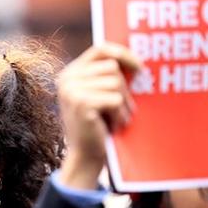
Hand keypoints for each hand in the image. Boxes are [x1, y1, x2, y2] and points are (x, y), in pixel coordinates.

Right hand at [55, 43, 140, 189]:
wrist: (86, 157)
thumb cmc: (98, 126)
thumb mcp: (98, 95)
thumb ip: (106, 76)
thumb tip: (136, 59)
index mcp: (70, 73)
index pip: (100, 49)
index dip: (122, 53)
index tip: (139, 66)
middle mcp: (67, 78)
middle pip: (112, 67)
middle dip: (125, 89)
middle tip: (123, 110)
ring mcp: (72, 90)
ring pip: (115, 82)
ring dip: (123, 104)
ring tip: (116, 119)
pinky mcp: (81, 103)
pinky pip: (115, 99)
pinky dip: (120, 114)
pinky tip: (113, 125)